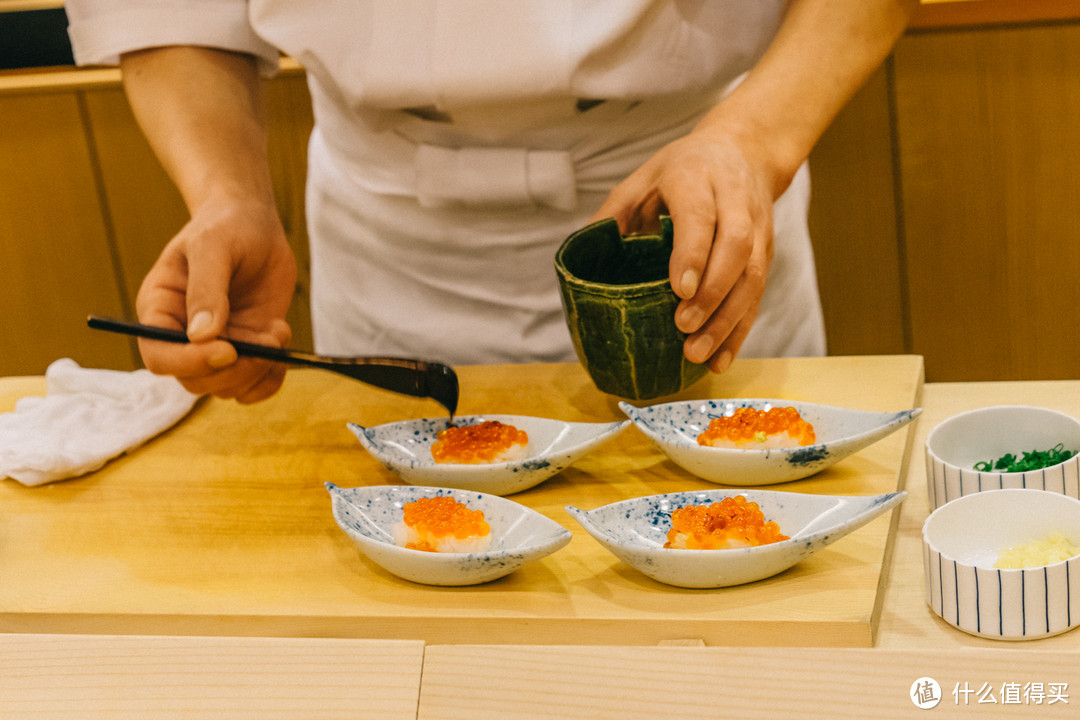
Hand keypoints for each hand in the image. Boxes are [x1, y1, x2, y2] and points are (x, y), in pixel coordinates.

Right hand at [135, 193, 296, 402]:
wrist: (254, 226)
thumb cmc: (225, 227)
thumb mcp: (212, 246)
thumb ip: (207, 288)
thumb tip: (202, 336)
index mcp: (160, 311)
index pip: (159, 357)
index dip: (189, 363)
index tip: (228, 350)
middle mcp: (183, 336)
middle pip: (195, 381)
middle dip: (235, 369)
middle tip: (268, 340)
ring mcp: (217, 346)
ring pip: (227, 387)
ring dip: (259, 369)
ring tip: (278, 331)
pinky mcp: (246, 349)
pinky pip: (253, 386)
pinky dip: (271, 378)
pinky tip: (282, 345)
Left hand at [592, 123, 783, 372]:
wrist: (744, 151)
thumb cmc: (681, 170)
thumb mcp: (641, 179)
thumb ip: (612, 215)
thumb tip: (578, 259)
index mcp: (696, 177)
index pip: (701, 216)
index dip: (693, 253)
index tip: (679, 290)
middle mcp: (734, 201)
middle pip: (735, 247)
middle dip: (713, 292)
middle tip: (684, 328)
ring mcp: (757, 229)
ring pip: (753, 275)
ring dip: (727, 320)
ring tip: (698, 354)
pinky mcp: (766, 253)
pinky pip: (759, 294)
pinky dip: (740, 330)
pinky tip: (720, 360)